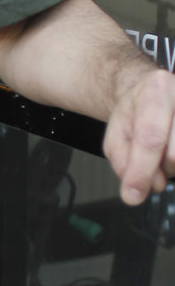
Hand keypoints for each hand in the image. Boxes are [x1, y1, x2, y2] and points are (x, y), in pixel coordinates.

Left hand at [102, 64, 174, 206]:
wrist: (154, 95)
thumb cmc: (137, 114)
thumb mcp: (116, 134)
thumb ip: (122, 162)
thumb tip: (135, 193)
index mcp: (156, 91)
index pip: (151, 138)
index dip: (141, 171)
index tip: (133, 194)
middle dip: (157, 170)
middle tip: (149, 162)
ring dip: (170, 169)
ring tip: (162, 153)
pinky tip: (171, 153)